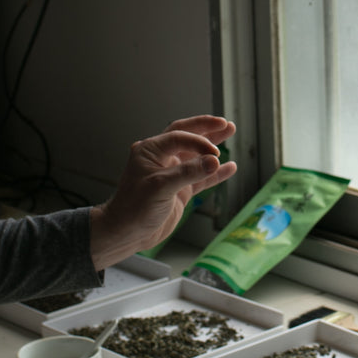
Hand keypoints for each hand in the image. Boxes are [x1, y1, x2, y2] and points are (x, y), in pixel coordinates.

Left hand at [89, 115, 237, 269]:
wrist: (127, 233)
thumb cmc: (134, 208)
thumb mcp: (160, 187)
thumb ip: (188, 172)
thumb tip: (215, 161)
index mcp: (150, 151)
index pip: (179, 137)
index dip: (199, 141)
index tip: (214, 153)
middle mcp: (161, 159)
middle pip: (188, 137)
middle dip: (207, 129)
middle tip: (226, 124)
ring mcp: (171, 174)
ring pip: (196, 155)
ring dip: (213, 146)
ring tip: (230, 132)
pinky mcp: (179, 190)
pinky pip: (201, 178)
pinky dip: (215, 173)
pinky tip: (230, 167)